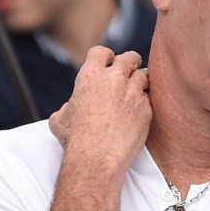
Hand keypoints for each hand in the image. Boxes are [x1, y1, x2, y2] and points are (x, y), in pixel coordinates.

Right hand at [49, 47, 151, 177]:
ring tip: (136, 91)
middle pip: (129, 58)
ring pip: (143, 76)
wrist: (96, 159)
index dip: (106, 56)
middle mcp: (113, 79)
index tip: (110, 61)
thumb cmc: (75, 141)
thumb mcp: (60, 119)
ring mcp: (132, 93)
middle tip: (130, 69)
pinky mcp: (146, 109)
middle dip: (130, 62)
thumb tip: (69, 108)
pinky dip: (144, 103)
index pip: (101, 52)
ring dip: (139, 82)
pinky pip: (149, 99)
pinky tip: (138, 112)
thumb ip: (67, 106)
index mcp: (90, 76)